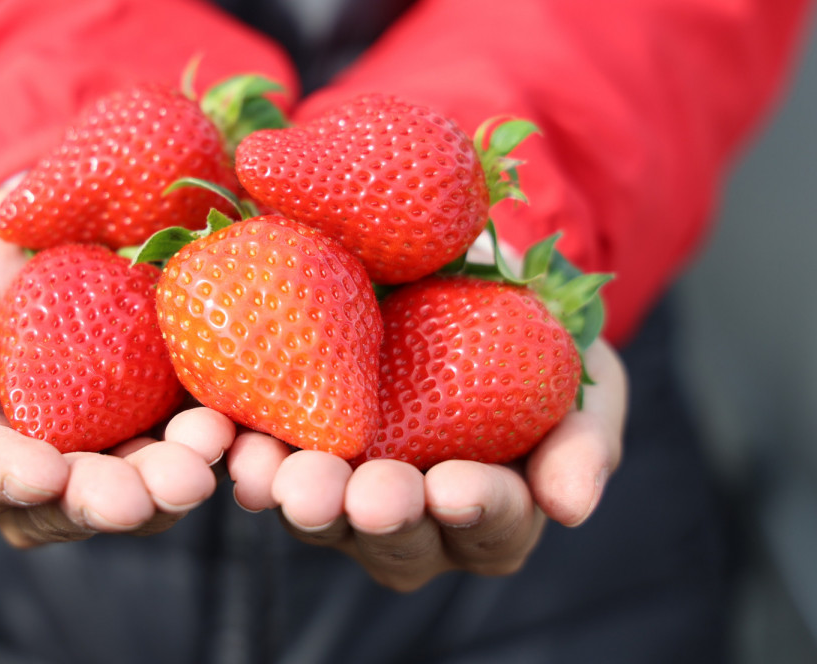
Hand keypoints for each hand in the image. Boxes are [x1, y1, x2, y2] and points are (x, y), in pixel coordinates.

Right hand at [0, 189, 219, 546]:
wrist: (67, 225)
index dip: (8, 479)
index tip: (44, 474)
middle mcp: (41, 465)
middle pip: (65, 506)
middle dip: (102, 500)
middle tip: (137, 495)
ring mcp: (110, 452)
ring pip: (135, 495)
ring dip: (165, 485)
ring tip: (197, 456)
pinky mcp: (167, 427)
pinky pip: (189, 454)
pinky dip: (206, 449)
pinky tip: (222, 429)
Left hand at [215, 340, 625, 591]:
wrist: (456, 274)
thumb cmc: (532, 335)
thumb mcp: (582, 373)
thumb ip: (584, 437)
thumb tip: (571, 509)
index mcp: (492, 509)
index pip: (492, 528)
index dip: (478, 511)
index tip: (456, 485)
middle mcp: (416, 519)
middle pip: (398, 543)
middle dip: (381, 518)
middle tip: (368, 495)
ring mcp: (347, 492)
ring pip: (322, 518)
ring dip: (303, 499)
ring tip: (287, 476)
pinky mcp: (289, 450)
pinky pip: (263, 465)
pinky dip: (244, 454)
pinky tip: (232, 438)